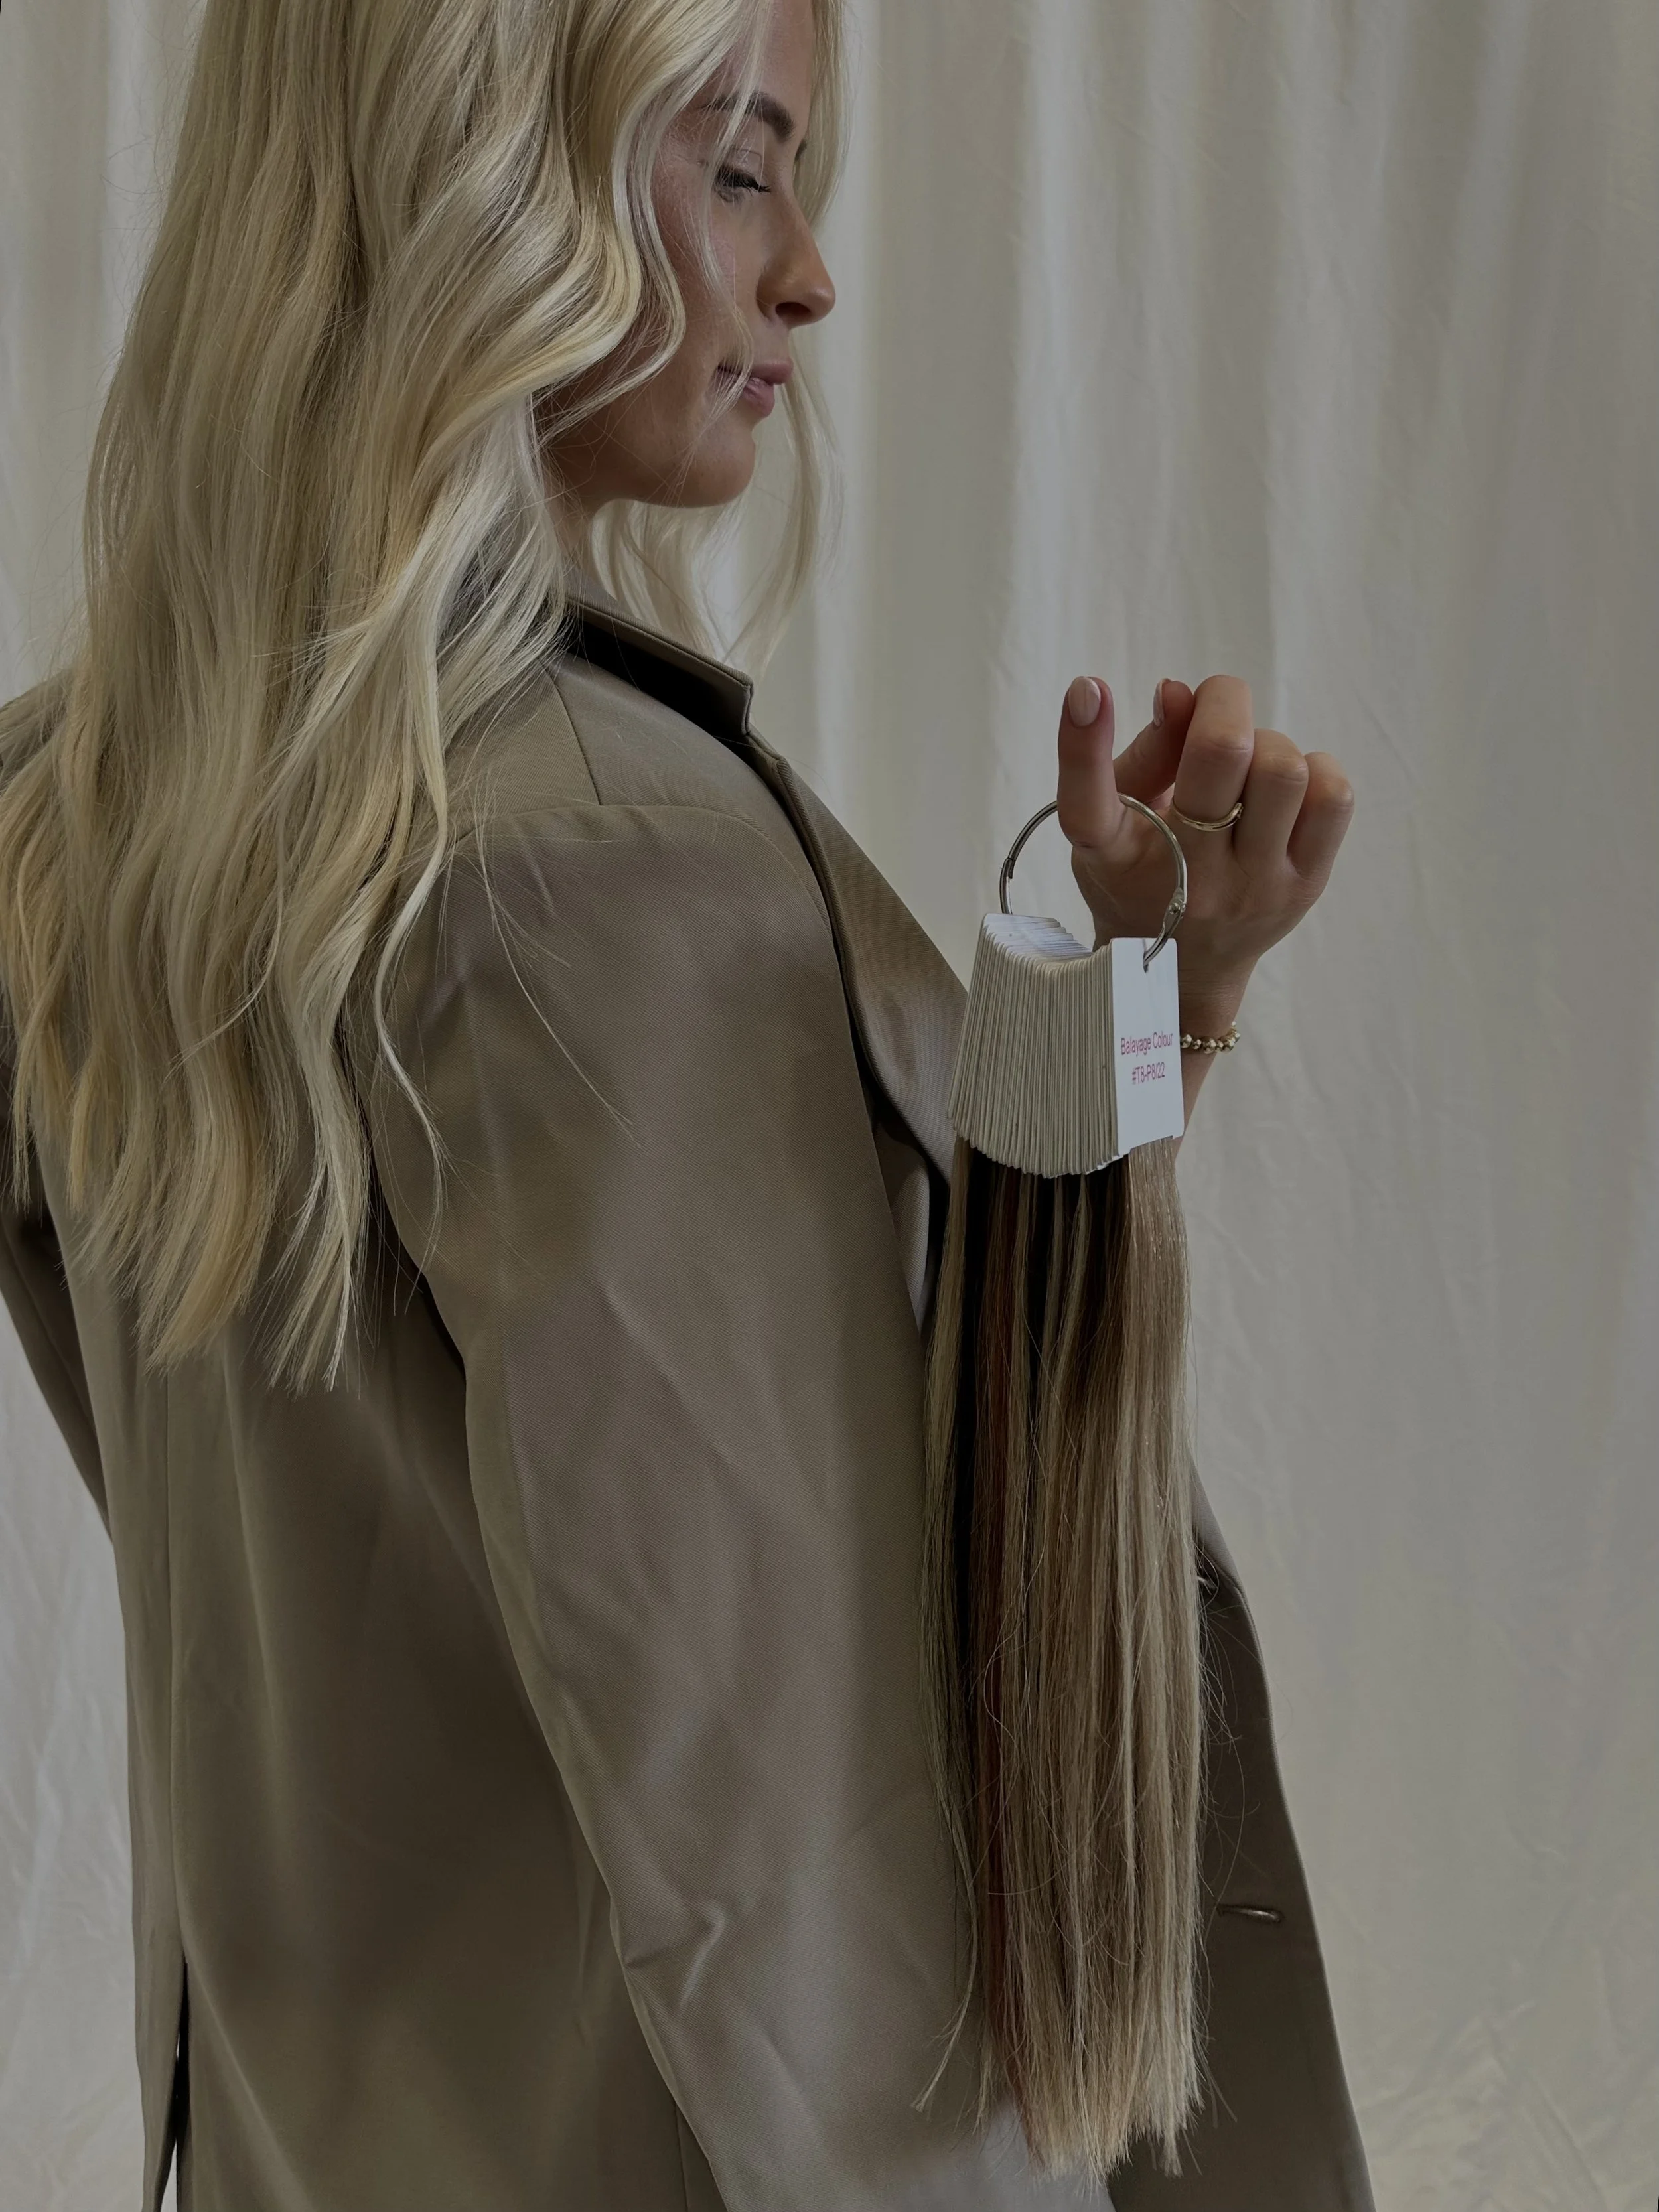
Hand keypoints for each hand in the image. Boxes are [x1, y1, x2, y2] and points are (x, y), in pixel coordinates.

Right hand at [1054, 672, 1354, 1020]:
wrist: (1183, 971)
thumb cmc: (1143, 873)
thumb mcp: (1117, 818)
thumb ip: (1147, 749)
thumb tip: (1180, 691)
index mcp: (1116, 859)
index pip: (1089, 804)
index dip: (1082, 740)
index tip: (1087, 688)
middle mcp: (1187, 880)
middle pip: (1224, 752)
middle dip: (1223, 706)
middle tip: (1211, 718)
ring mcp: (1255, 888)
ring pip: (1286, 768)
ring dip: (1268, 744)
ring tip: (1247, 768)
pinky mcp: (1305, 888)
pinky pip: (1334, 796)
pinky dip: (1313, 770)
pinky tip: (1281, 791)